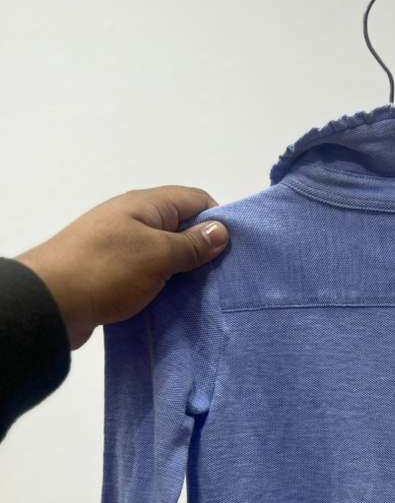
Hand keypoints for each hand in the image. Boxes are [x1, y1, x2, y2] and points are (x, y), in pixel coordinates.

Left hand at [14, 185, 229, 348]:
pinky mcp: (113, 271)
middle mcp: (134, 219)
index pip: (195, 199)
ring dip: (184, 270)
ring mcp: (122, 246)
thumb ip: (192, 243)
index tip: (235, 250)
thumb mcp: (158, 255)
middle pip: (181, 226)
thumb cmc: (106, 270)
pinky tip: (177, 302)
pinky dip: (164, 284)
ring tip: (205, 292)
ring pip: (165, 252)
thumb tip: (221, 229)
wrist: (51, 302)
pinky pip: (149, 272)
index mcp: (146, 205)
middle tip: (224, 276)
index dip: (218, 220)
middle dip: (204, 248)